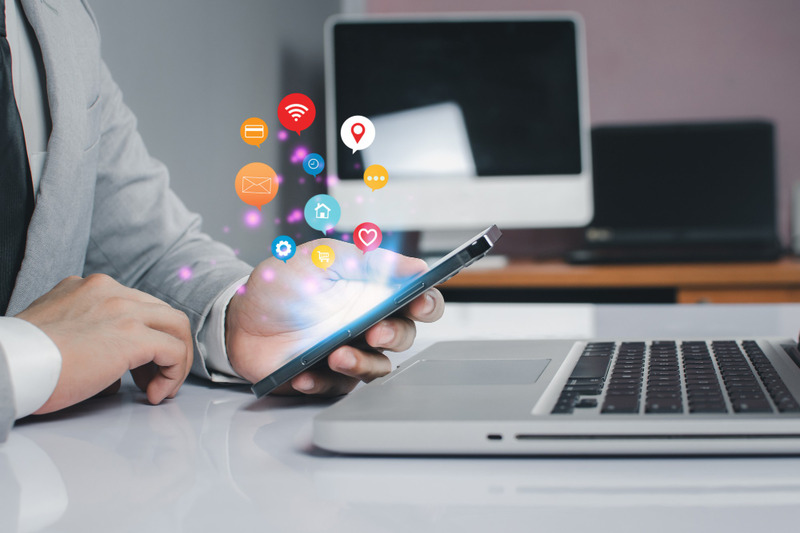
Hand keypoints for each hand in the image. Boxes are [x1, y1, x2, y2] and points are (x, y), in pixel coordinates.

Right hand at [15, 274, 192, 412]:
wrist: (8, 367)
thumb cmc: (24, 360)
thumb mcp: (58, 332)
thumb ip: (89, 335)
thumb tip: (112, 367)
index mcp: (90, 288)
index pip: (137, 305)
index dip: (145, 337)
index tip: (138, 367)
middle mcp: (109, 290)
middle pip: (162, 313)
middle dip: (165, 348)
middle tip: (152, 380)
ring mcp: (123, 309)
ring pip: (177, 326)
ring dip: (175, 360)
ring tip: (160, 388)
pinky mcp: (132, 336)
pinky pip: (174, 351)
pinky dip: (173, 374)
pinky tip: (153, 394)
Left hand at [225, 239, 444, 394]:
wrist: (239, 318)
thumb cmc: (282, 284)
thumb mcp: (320, 259)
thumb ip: (365, 260)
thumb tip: (413, 265)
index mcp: (371, 293)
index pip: (414, 300)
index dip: (426, 302)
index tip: (419, 303)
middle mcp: (366, 324)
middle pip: (403, 336)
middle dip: (394, 334)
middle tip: (374, 331)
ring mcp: (349, 352)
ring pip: (377, 367)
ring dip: (361, 363)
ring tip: (336, 355)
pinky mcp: (326, 377)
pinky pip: (337, 386)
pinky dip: (321, 380)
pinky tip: (305, 372)